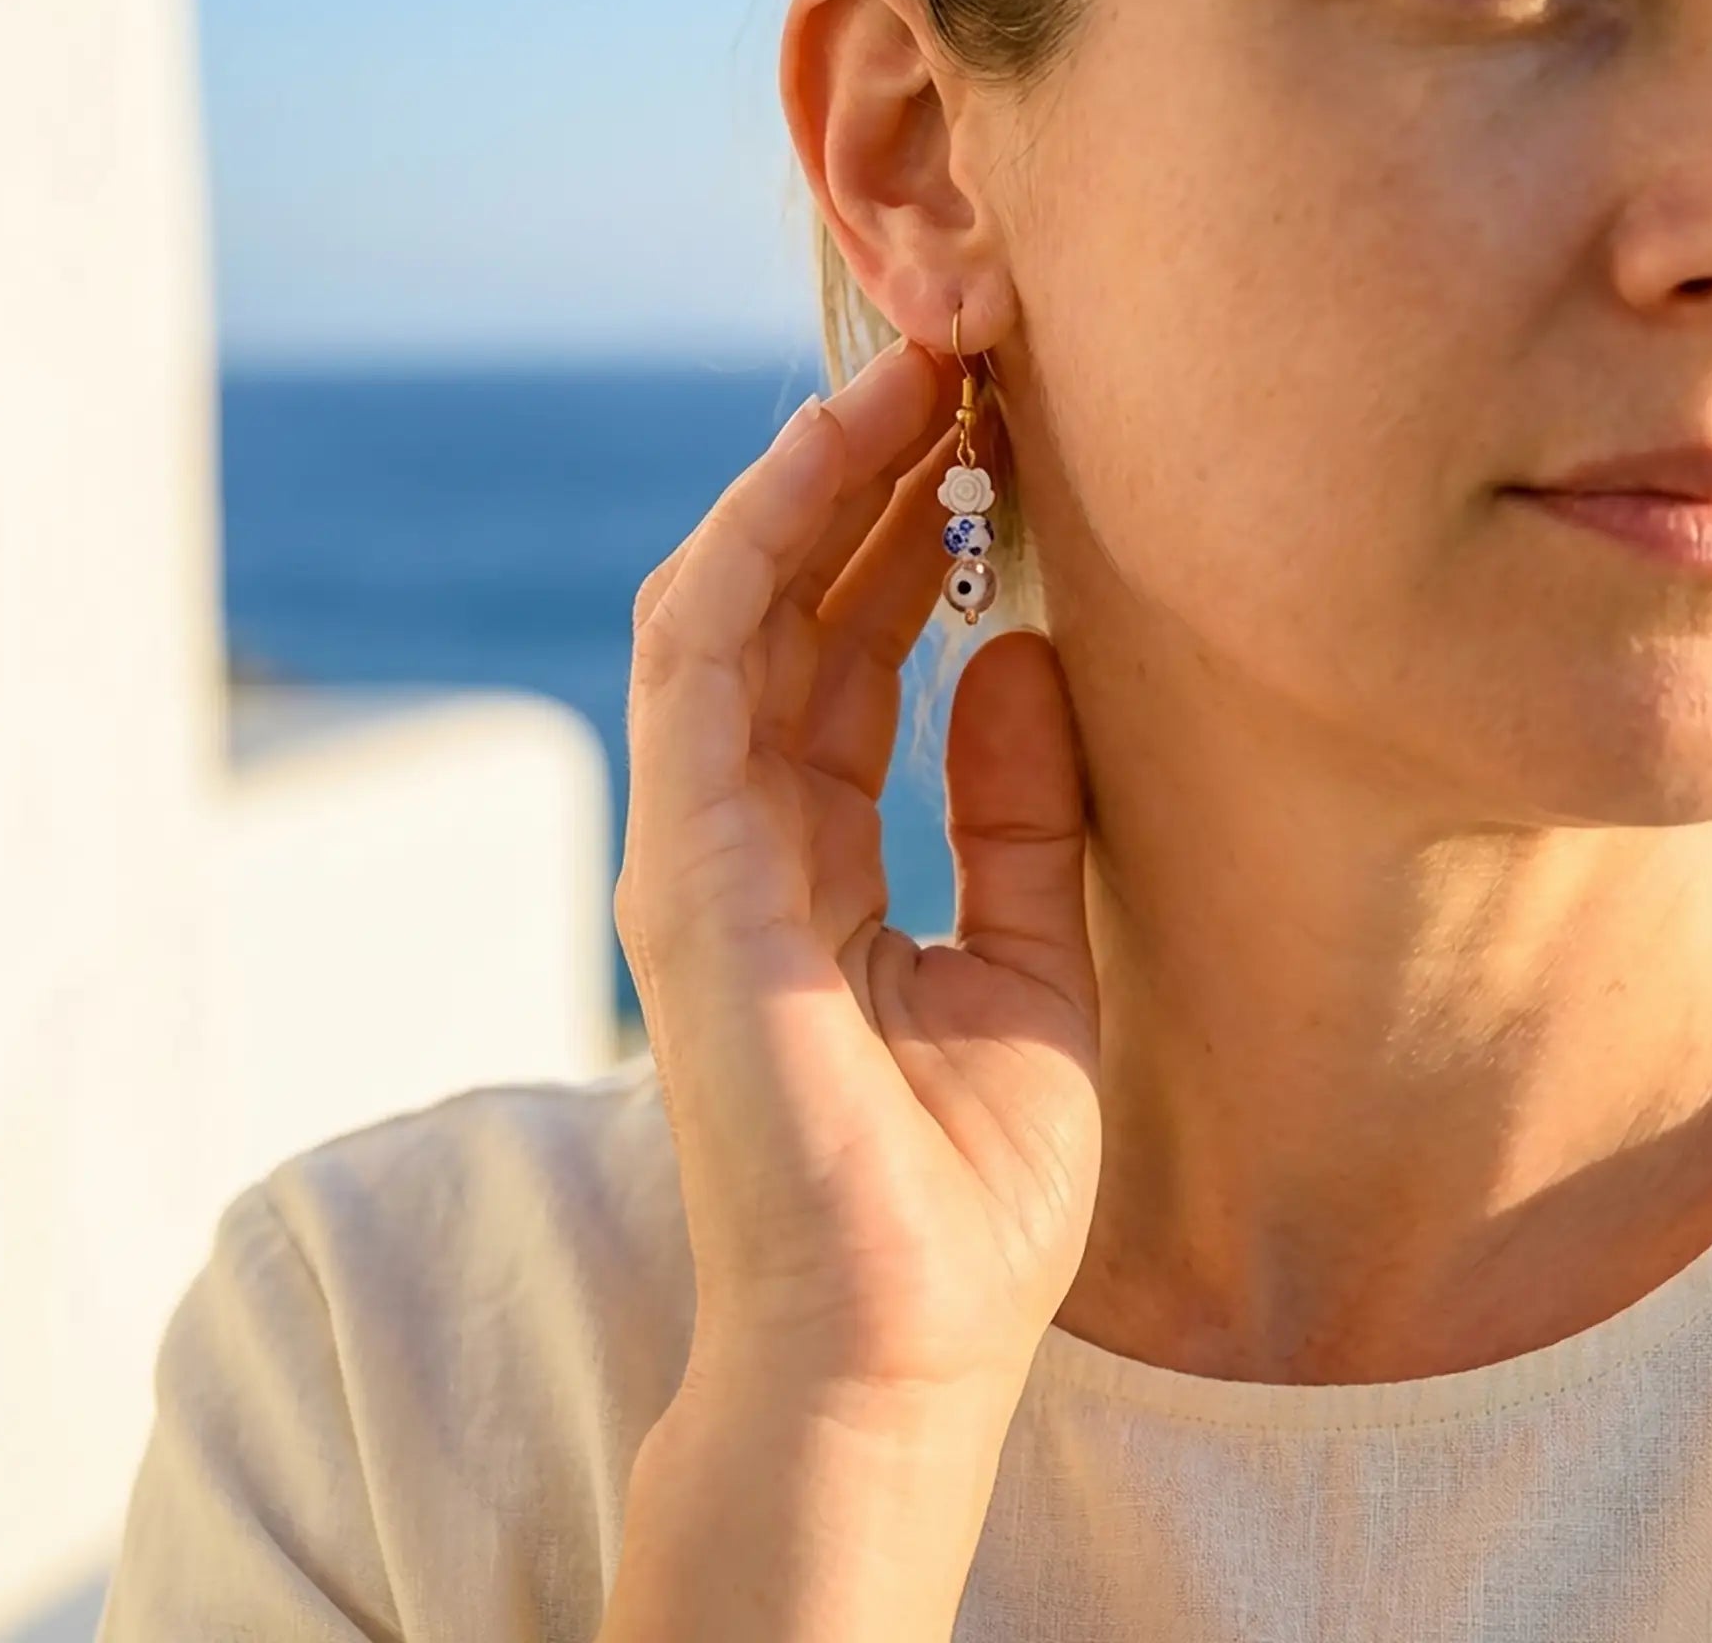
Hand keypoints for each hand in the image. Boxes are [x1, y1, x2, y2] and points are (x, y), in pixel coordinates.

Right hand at [614, 336, 1101, 1406]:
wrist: (897, 1354)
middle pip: (780, 609)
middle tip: (949, 356)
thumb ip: (1014, 812)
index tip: (985, 433)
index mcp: (811, 863)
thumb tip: (1020, 652)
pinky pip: (698, 666)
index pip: (836, 658)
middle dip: (857, 478)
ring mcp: (695, 852)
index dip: (902, 536)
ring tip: (906, 371)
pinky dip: (753, 547)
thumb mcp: (1028, 963)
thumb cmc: (957, 1192)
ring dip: (804, 481)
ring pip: (725, 606)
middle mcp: (735, 839)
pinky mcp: (683, 872)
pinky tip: (828, 458)